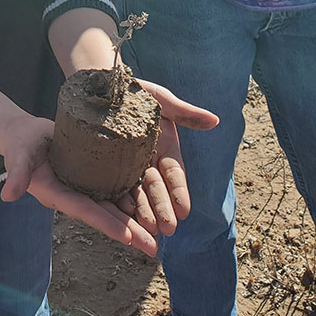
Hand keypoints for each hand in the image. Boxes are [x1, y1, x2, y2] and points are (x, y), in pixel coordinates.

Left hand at [117, 80, 218, 235]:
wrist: (101, 86)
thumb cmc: (134, 90)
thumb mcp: (160, 98)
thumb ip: (184, 112)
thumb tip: (214, 120)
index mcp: (164, 148)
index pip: (174, 174)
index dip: (179, 192)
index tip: (184, 210)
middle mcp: (147, 162)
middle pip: (156, 190)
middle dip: (162, 209)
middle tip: (167, 230)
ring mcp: (126, 167)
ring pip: (136, 194)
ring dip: (142, 213)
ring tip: (145, 229)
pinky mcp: (105, 168)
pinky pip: (112, 188)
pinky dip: (118, 204)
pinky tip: (121, 217)